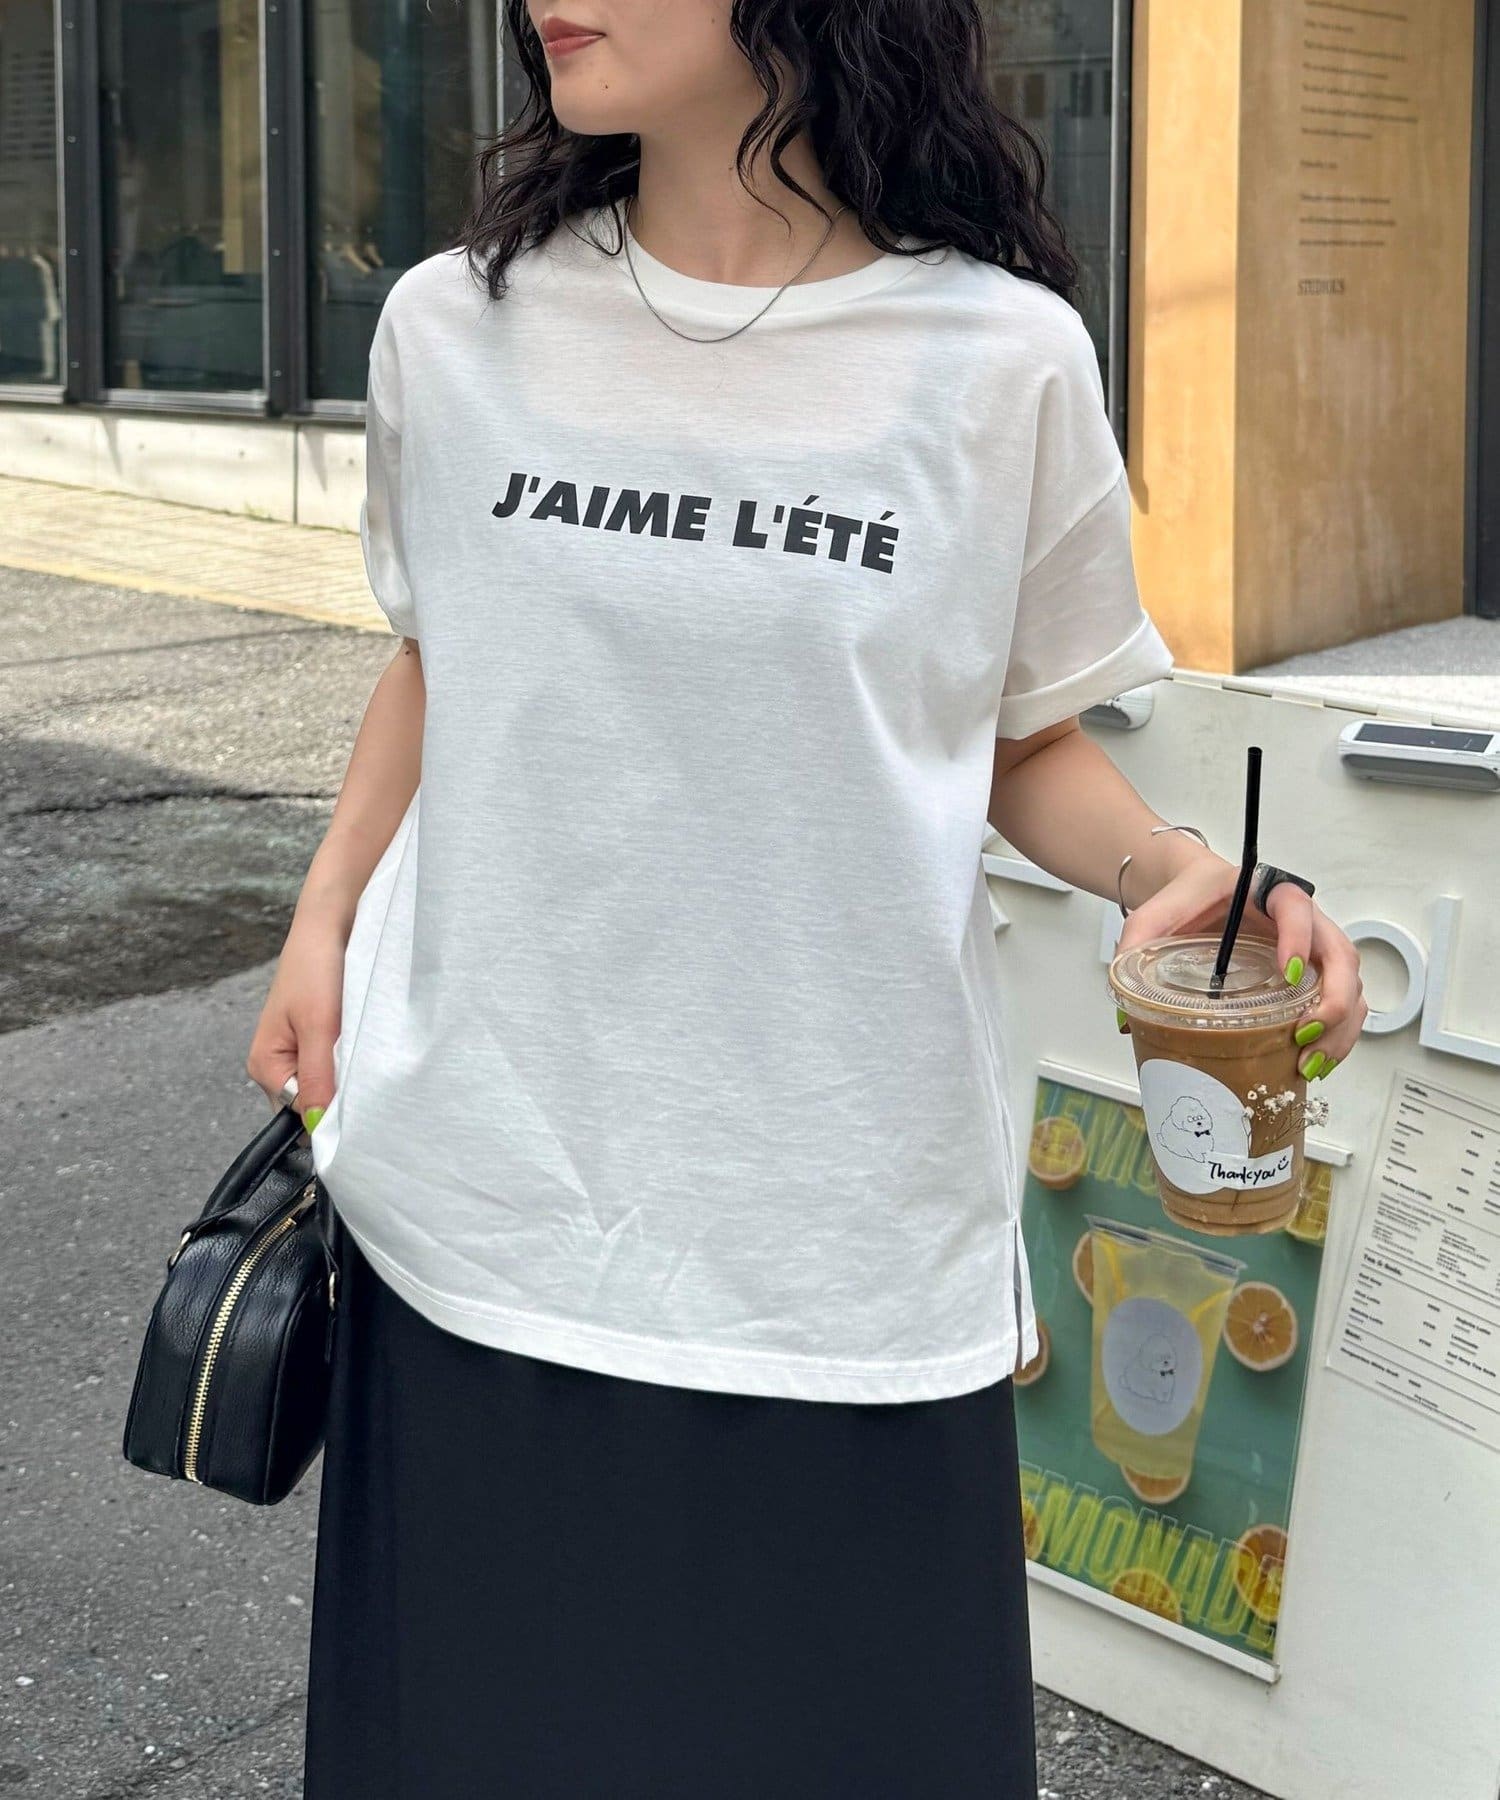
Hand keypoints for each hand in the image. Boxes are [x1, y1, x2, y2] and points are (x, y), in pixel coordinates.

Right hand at [245, 921, 345, 1127]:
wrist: (329, 924)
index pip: (302, 1114)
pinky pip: (337, 1063)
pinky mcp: (318, 1038)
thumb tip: (317, 1128)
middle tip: (364, 1066)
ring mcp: (298, 1052)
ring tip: (361, 1045)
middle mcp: (277, 1065)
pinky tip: (362, 1038)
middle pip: (315, 1101)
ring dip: (348, 1072)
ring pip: (329, 1083)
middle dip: (340, 1092)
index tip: (361, 1097)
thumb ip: (317, 1077)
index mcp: (265, 1067)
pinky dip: (352, 1056)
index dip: (332, 1110)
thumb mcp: (318, 1026)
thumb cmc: (316, 968)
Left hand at [1115, 849, 1367, 1079]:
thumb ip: (1135, 947)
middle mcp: (1304, 922)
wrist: (1198, 896)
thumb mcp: (1156, 916)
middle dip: (1332, 1001)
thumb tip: (1125, 1019)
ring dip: (1340, 1029)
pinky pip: (1342, 1005)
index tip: (1285, 971)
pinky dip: (1337, 1037)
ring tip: (1309, 1064)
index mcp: (1268, 894)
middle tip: (1304, 1036)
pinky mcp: (1313, 978)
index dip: (1299, 938)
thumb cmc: (1188, 901)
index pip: (1297, 908)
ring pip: (1351, 987)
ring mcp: (1314, 951)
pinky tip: (1314, 1064)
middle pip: (1342, 957)